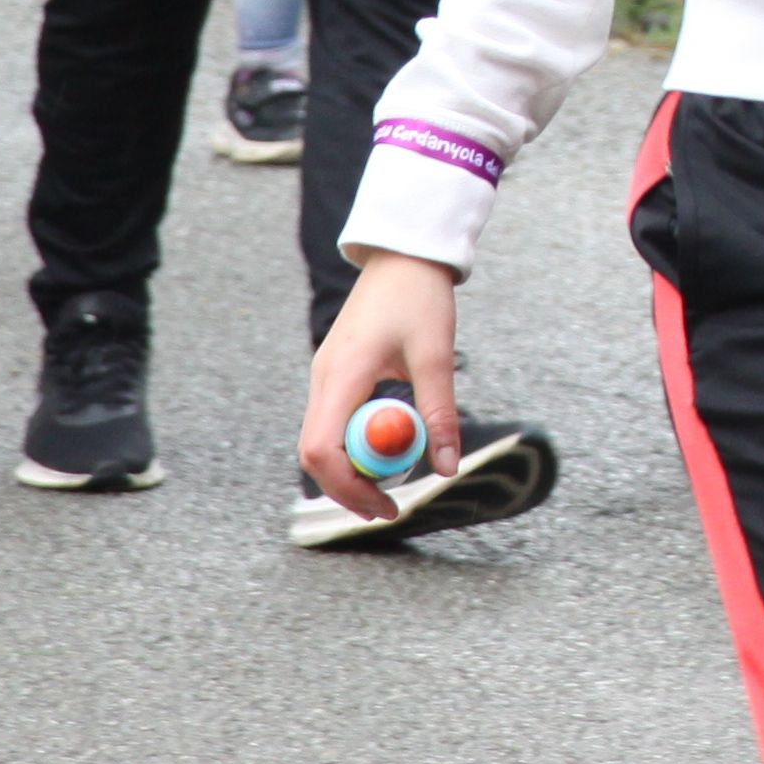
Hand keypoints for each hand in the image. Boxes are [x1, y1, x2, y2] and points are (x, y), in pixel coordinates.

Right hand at [300, 250, 461, 523]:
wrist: (404, 256)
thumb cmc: (419, 298)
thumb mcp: (437, 356)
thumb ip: (440, 413)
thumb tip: (447, 467)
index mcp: (341, 375)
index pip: (322, 450)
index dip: (348, 487)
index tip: (385, 506)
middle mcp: (323, 380)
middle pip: (315, 454)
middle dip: (348, 487)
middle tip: (387, 508)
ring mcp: (325, 378)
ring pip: (322, 441)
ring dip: (352, 468)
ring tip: (390, 485)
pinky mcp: (335, 375)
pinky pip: (333, 423)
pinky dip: (355, 443)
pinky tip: (385, 450)